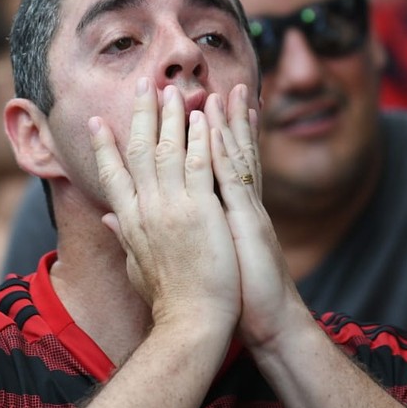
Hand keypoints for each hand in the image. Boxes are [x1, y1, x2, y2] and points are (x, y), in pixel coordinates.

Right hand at [89, 78, 240, 328]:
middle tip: (142, 85)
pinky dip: (199, 137)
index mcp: (130, 222)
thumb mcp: (137, 266)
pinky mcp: (200, 209)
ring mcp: (173, 206)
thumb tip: (108, 218)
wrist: (192, 321)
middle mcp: (146, 208)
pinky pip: (199, 163)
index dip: (104, 146)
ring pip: (167, 149)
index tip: (97, 122)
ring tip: (172, 88)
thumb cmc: (169, 300)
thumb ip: (124, 236)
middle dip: (139, 115)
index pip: (112, 174)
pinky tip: (201, 115)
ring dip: (170, 116)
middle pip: (138, 151)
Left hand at [204, 85, 305, 349]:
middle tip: (227, 83)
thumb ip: (178, 233)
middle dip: (230, 118)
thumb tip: (136, 221)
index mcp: (230, 213)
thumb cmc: (238, 296)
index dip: (217, 137)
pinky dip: (226, 154)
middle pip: (235, 153)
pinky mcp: (249, 223)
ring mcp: (247, 211)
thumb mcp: (206, 258)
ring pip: (237, 159)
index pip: (223, 166)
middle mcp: (242, 205)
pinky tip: (217, 131)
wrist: (271, 324)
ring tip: (226, 92)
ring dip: (230, 124)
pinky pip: (235, 182)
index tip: (210, 106)